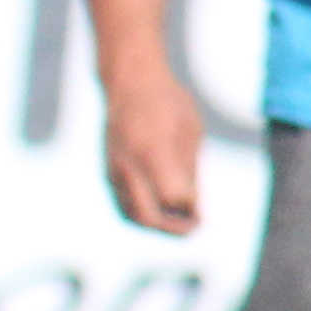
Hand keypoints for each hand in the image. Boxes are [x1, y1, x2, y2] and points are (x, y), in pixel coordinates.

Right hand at [102, 61, 203, 235]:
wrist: (129, 82)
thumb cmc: (168, 103)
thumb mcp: (190, 133)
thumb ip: (189, 171)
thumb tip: (191, 207)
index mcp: (153, 151)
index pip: (174, 198)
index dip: (191, 210)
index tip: (202, 214)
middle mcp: (129, 164)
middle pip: (148, 216)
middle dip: (173, 229)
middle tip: (192, 228)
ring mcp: (114, 169)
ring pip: (132, 215)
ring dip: (156, 224)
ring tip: (177, 222)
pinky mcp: (108, 171)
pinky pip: (123, 204)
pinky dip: (142, 214)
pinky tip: (161, 210)